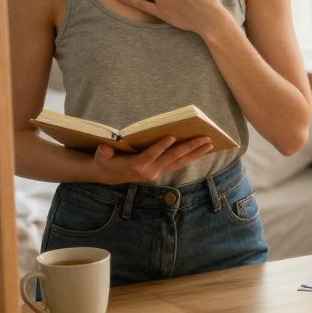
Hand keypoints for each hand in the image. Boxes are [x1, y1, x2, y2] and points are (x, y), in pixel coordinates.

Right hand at [90, 135, 212, 183]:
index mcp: (136, 166)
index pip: (150, 155)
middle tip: (204, 138)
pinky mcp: (161, 171)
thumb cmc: (105, 161)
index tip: (171, 137)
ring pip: (179, 162)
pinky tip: (202, 150)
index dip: (160, 147)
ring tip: (209, 144)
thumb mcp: (101, 157)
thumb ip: (104, 153)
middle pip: (171, 158)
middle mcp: (150, 171)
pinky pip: (178, 164)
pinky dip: (191, 157)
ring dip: (195, 153)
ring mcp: (157, 172)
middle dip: (188, 147)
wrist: (108, 175)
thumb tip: (104, 148)